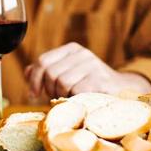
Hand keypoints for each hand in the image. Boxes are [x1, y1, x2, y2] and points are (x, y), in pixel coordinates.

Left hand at [25, 42, 150, 98]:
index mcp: (72, 49)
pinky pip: (75, 91)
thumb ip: (47, 73)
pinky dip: (74, 100)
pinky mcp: (99, 79)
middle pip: (50, 73)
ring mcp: (92, 65)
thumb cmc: (91, 85)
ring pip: (61, 82)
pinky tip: (81, 101)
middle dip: (49, 90)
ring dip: (62, 96)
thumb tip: (26, 72)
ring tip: (71, 98)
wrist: (123, 92)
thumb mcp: (68, 74)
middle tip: (57, 97)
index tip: (33, 94)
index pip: (43, 61)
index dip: (34, 79)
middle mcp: (82, 54)